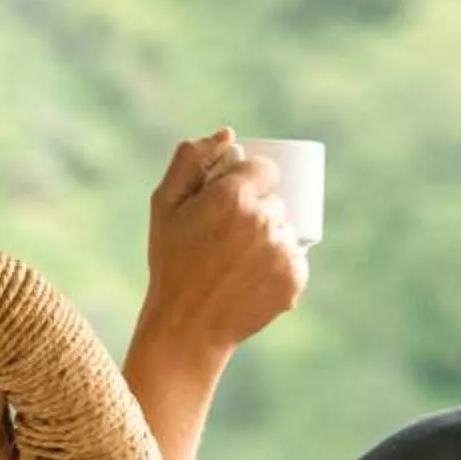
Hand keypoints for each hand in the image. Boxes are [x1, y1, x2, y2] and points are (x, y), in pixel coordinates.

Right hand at [137, 128, 308, 358]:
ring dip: (270, 237)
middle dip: (258, 210)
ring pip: (285, 229)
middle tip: (230, 235)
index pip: (265, 168)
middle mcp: (264, 220)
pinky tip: (253, 277)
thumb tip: (227, 134)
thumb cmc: (171, 262)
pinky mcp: (295, 279)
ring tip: (239, 260)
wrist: (186, 325)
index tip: (237, 195)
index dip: (251, 179)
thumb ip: (191, 161)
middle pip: (275, 200)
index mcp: (233, 196)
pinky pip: (295, 259)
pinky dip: (280, 264)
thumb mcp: (166, 205)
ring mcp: (282, 251)